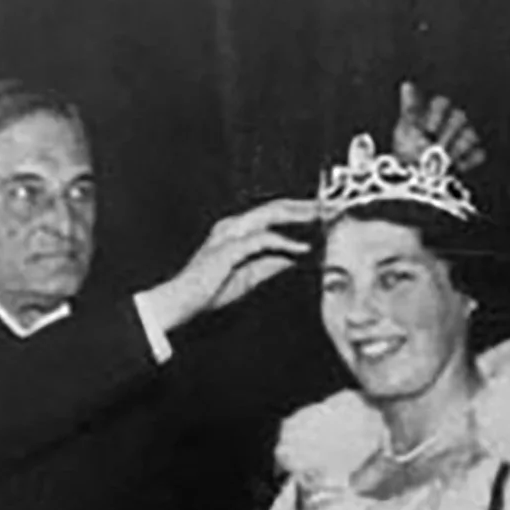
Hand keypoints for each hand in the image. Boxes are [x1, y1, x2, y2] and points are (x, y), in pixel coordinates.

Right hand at [139, 198, 318, 334]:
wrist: (182, 302)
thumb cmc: (208, 292)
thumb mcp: (247, 277)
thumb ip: (269, 265)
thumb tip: (292, 258)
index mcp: (236, 230)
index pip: (272, 214)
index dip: (297, 212)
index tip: (320, 216)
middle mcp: (233, 225)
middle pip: (275, 207)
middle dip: (303, 206)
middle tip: (328, 208)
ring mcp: (230, 233)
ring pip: (271, 215)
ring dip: (298, 216)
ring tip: (320, 218)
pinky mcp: (230, 248)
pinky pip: (263, 240)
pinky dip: (284, 243)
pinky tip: (301, 249)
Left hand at [389, 81, 487, 172]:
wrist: (413, 181)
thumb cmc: (407, 152)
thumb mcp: (404, 131)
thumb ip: (410, 110)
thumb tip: (407, 84)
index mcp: (435, 114)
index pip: (441, 102)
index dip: (436, 114)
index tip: (427, 130)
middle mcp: (451, 124)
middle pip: (459, 116)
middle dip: (447, 132)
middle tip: (435, 146)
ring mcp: (462, 141)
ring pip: (470, 134)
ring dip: (456, 147)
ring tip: (444, 160)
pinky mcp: (470, 158)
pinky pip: (479, 154)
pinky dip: (469, 160)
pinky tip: (455, 168)